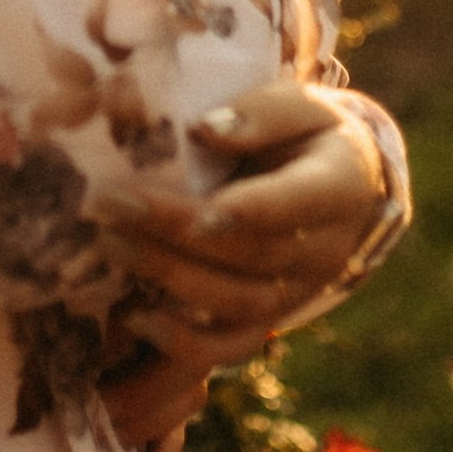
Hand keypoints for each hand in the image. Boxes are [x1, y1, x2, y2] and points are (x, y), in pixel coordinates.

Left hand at [92, 80, 386, 448]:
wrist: (333, 182)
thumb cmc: (300, 132)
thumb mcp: (296, 105)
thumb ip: (261, 113)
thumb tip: (206, 129)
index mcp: (341, 185)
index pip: (298, 201)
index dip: (251, 210)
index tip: (198, 211)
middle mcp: (326, 250)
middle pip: (254, 253)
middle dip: (178, 233)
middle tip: (112, 206)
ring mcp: (298, 292)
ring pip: (239, 303)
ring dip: (171, 277)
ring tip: (111, 244)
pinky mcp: (270, 320)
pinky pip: (232, 347)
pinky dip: (184, 344)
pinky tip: (137, 317)